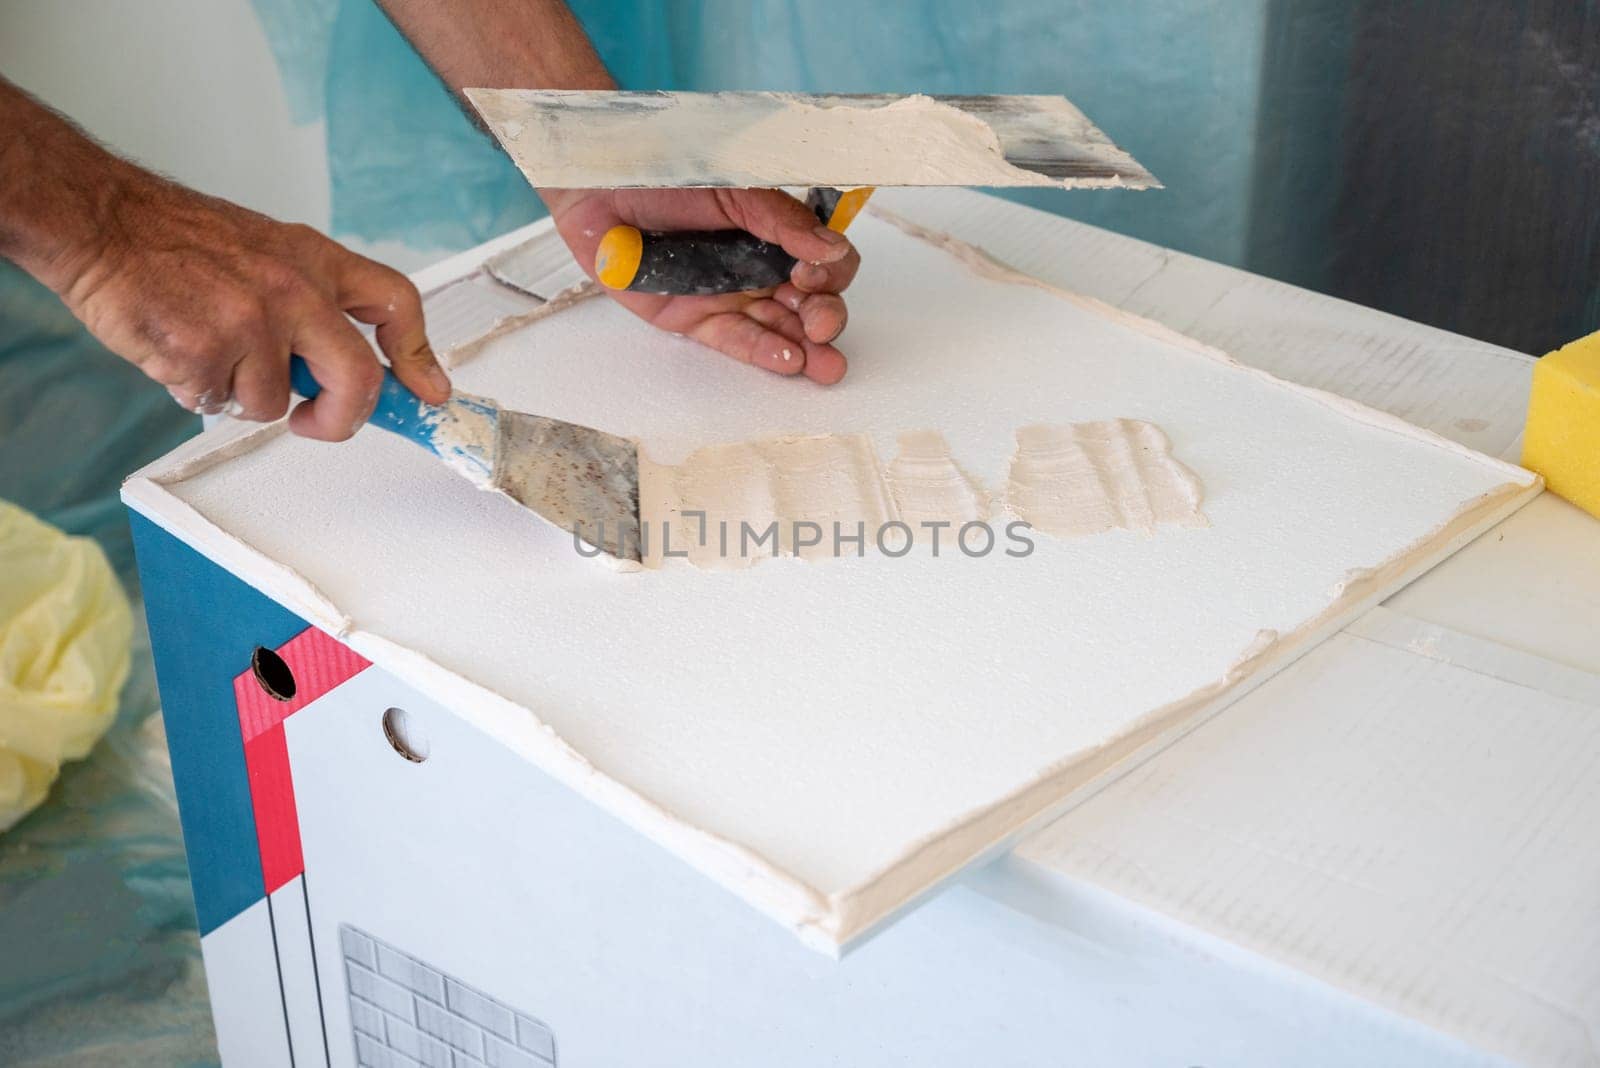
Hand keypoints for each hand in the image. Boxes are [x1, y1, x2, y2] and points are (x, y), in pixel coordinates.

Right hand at [55, 168, 449, 440]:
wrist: (101, 222)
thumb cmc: (175, 239)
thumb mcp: (266, 250)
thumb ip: (311, 301)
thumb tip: (345, 366)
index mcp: (314, 260)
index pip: (395, 303)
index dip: (418, 355)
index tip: (427, 391)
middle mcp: (294, 290)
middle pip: (358, 378)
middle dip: (344, 417)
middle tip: (319, 422)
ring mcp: (251, 324)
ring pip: (274, 402)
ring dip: (243, 395)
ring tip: (209, 350)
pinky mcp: (206, 354)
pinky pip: (220, 404)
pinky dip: (199, 391)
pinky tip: (177, 349)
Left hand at [542, 187, 860, 384]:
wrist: (605, 187)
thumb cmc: (671, 176)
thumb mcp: (735, 189)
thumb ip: (781, 219)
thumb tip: (832, 248)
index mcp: (778, 235)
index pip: (826, 263)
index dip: (831, 275)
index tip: (813, 276)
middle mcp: (761, 270)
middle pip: (810, 304)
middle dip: (825, 319)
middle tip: (823, 327)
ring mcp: (730, 297)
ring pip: (780, 330)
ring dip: (808, 350)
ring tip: (825, 366)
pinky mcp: (696, 319)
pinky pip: (737, 340)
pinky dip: (764, 353)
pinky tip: (789, 361)